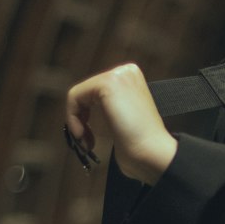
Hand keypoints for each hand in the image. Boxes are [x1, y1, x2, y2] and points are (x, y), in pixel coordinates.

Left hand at [65, 62, 177, 183]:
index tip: (92, 137)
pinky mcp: (108, 83)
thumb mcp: (124, 118)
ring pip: (78, 94)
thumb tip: (82, 112)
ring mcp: (118, 75)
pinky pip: (74, 96)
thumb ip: (109, 107)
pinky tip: (83, 135)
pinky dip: (72, 118)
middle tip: (88, 142)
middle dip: (81, 119)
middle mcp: (126, 71)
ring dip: (76, 121)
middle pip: (85, 92)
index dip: (87, 115)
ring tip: (87, 142)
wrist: (152, 152)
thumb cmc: (140, 145)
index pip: (94, 91)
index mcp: (132, 78)